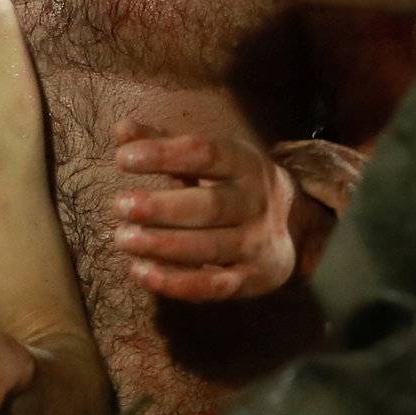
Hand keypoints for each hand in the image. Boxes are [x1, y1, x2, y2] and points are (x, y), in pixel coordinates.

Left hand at [111, 118, 295, 301]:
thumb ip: (164, 143)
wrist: (295, 221)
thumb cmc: (233, 182)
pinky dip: (175, 283)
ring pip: (209, 248)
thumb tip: (121, 128)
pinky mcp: (253, 279)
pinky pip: (213, 285)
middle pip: (209, 206)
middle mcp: (256, 202)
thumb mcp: (209, 156)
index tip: (122, 159)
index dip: (163, 155)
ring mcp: (257, 243)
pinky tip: (141, 271)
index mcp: (245, 162)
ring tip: (123, 238)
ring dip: (162, 246)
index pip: (205, 154)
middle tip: (120, 206)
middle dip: (161, 207)